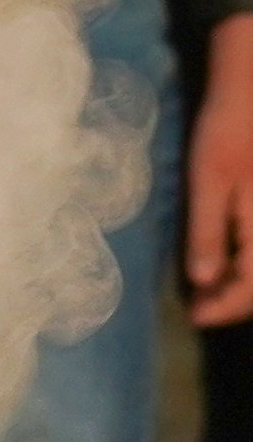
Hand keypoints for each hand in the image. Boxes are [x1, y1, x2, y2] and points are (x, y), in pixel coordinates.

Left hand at [189, 19, 252, 325]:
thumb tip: (201, 282)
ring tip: (210, 286)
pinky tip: (228, 257)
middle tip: (200, 304)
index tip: (194, 315)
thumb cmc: (228, 125)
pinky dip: (251, 262)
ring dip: (245, 283)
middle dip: (236, 300)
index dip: (224, 308)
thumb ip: (206, 231)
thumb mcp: (207, 177)